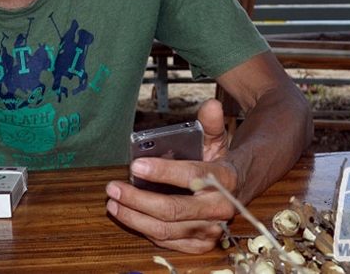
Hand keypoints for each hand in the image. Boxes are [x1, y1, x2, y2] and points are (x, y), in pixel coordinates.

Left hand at [105, 99, 243, 253]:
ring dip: (134, 218)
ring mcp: (210, 230)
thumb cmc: (218, 165)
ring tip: (113, 203)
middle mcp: (219, 208)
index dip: (162, 172)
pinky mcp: (201, 245)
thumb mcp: (217, 141)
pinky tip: (128, 217)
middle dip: (137, 200)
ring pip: (166, 229)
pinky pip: (167, 241)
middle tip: (113, 187)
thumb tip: (210, 105)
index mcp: (224, 179)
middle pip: (172, 209)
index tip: (135, 165)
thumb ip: (211, 123)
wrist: (236, 192)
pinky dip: (144, 230)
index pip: (190, 176)